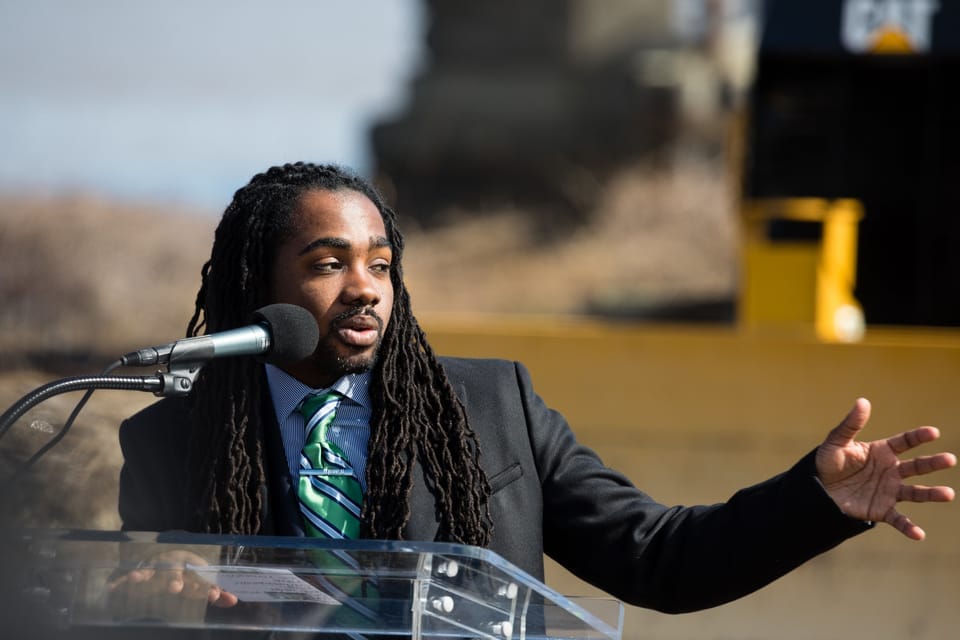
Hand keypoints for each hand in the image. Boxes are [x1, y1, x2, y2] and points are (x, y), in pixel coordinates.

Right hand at [107, 549, 237, 607]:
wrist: (169, 548)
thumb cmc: (187, 571)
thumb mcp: (201, 580)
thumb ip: (216, 592)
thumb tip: (234, 601)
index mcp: (191, 568)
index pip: (200, 579)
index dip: (206, 587)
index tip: (213, 595)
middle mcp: (173, 566)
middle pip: (174, 572)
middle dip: (174, 579)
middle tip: (175, 587)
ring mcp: (155, 568)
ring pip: (150, 570)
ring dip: (144, 574)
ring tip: (137, 579)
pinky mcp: (140, 571)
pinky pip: (127, 575)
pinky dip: (120, 580)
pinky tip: (112, 587)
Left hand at [816, 397, 955, 539]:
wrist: (818, 490)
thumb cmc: (829, 462)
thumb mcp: (836, 442)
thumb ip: (850, 425)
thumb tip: (862, 401)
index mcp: (882, 452)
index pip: (905, 442)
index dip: (919, 437)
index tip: (933, 432)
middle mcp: (892, 471)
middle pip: (917, 466)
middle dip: (934, 463)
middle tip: (950, 459)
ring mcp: (889, 491)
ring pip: (916, 492)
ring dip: (932, 494)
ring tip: (949, 494)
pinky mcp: (882, 510)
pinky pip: (899, 519)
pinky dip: (909, 527)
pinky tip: (919, 534)